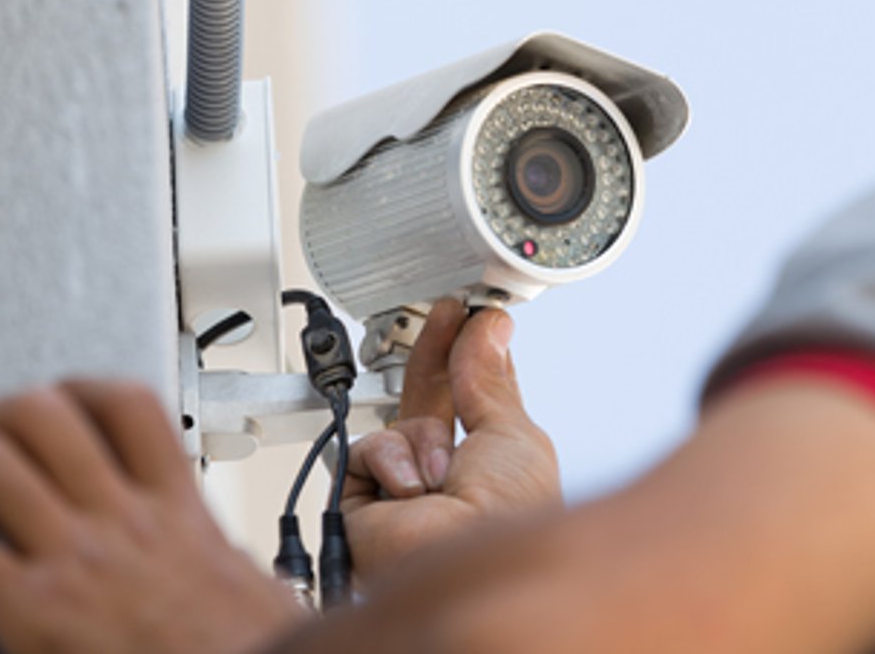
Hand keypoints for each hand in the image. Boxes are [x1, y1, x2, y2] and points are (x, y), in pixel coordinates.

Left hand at [0, 381, 303, 653]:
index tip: (60, 409)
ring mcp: (79, 558)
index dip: (78, 390)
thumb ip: (219, 552)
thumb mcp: (251, 580)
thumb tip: (215, 556)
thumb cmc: (252, 650)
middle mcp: (125, 522)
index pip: (128, 405)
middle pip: (42, 412)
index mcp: (179, 513)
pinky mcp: (36, 610)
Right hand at [342, 299, 561, 582]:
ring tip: (441, 476)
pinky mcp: (362, 503)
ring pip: (399, 425)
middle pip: (432, 402)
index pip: (475, 398)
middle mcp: (450, 480)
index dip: (471, 356)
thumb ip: (489, 379)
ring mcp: (405, 492)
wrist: (462, 560)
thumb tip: (489, 329)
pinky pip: (366, 447)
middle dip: (439, 358)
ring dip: (422, 441)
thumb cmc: (507, 518)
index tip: (473, 316)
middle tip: (447, 314)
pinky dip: (389, 462)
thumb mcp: (512, 433)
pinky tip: (410, 491)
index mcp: (494, 467)